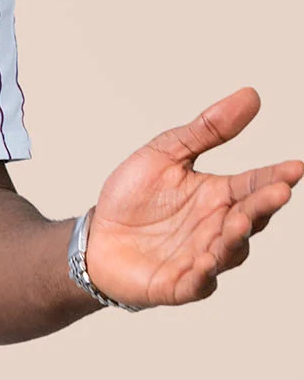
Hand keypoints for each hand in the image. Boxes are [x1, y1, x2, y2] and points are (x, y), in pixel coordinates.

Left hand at [84, 88, 300, 307]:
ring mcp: (201, 257)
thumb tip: (250, 95)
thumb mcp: (166, 153)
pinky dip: (203, 275)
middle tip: (278, 191)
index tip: (295, 167)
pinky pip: (196, 283)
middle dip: (264, 205)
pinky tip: (206, 262)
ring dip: (236, 237)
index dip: (276, 177)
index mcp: (218, 195)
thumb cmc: (133, 196)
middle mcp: (217, 227)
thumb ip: (207, 129)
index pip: (255, 184)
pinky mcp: (178, 283)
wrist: (95, 237)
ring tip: (240, 219)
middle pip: (250, 217)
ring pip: (230, 251)